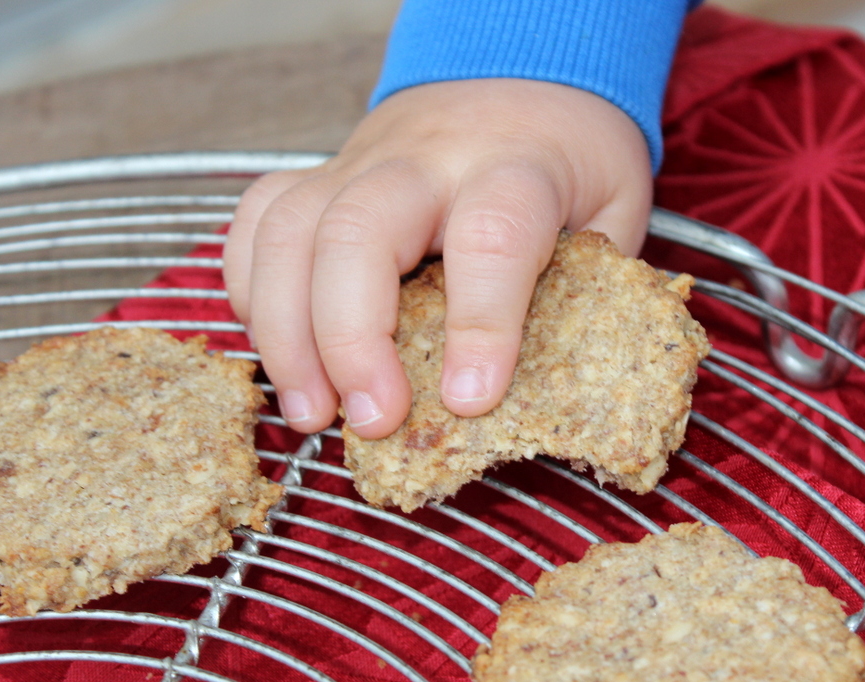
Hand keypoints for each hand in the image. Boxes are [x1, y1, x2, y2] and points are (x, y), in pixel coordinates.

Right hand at [222, 78, 652, 437]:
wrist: (519, 77)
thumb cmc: (568, 161)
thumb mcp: (613, 215)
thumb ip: (588, 289)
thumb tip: (556, 392)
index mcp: (516, 170)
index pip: (492, 237)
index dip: (480, 323)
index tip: (470, 400)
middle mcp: (428, 163)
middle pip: (360, 229)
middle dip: (351, 338)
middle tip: (372, 420)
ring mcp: (360, 165)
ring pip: (290, 230)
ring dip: (285, 333)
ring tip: (312, 414)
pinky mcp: (319, 178)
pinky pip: (258, 225)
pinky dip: (251, 293)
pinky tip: (279, 354)